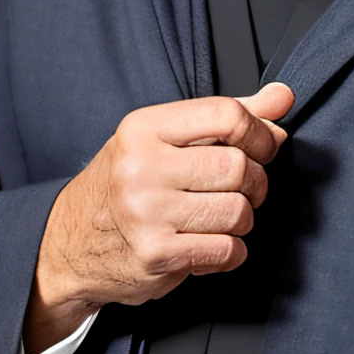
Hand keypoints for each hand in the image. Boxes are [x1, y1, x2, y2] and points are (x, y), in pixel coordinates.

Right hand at [23, 83, 294, 353]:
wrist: (70, 242)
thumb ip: (227, 117)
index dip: (260, 132)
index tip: (265, 145)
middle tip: (245, 187)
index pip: (226, 115)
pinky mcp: (155, 255)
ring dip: (244, 217)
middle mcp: (141, 167)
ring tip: (223, 215)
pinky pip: (226, 250)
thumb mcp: (166, 138)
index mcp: (144, 128)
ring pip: (237, 210)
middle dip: (255, 180)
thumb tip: (283, 97)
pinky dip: (232, 251)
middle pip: (237, 166)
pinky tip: (214, 244)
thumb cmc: (127, 182)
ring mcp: (146, 213)